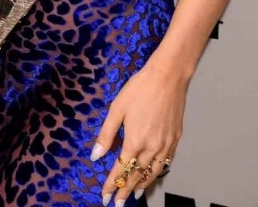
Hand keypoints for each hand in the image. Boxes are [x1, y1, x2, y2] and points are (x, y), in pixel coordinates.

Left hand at [91, 60, 185, 203]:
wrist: (168, 78)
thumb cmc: (139, 89)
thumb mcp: (117, 109)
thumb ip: (107, 135)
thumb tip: (96, 155)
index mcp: (135, 141)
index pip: (121, 169)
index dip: (112, 184)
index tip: (105, 197)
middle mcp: (151, 148)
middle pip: (137, 175)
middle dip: (126, 190)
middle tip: (118, 203)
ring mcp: (166, 145)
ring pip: (153, 173)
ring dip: (143, 185)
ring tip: (135, 195)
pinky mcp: (175, 139)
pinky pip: (166, 163)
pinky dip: (157, 173)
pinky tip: (153, 174)